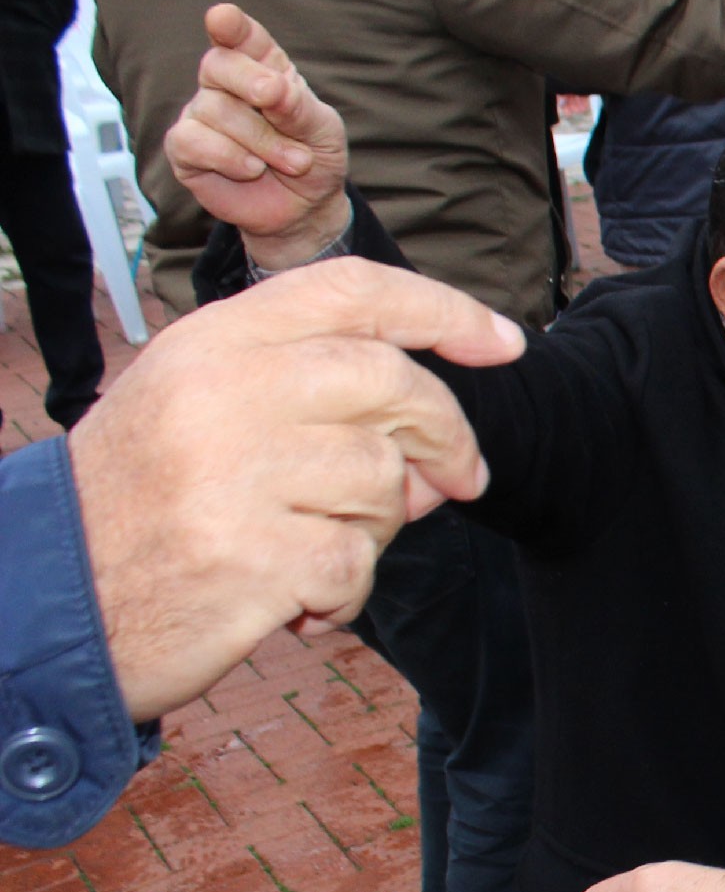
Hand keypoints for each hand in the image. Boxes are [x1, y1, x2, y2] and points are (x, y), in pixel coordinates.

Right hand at [67, 259, 523, 719]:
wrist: (53, 599)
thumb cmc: (143, 504)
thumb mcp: (202, 412)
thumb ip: (314, 400)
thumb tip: (441, 445)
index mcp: (212, 343)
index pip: (353, 291)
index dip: (444, 311)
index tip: (505, 342)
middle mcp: (223, 392)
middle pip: (394, 383)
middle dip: (448, 436)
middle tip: (458, 480)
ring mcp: (234, 472)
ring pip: (383, 479)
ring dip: (375, 528)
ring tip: (313, 548)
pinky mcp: (250, 555)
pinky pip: (356, 563)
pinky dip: (343, 592)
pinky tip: (297, 600)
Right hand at [163, 4, 349, 262]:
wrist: (303, 208)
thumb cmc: (314, 158)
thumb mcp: (322, 131)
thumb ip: (299, 108)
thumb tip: (273, 89)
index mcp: (262, 67)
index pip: (242, 38)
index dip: (232, 27)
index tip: (222, 18)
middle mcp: (225, 84)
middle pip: (219, 64)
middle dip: (251, 83)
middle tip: (277, 100)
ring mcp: (201, 114)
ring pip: (214, 110)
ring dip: (261, 140)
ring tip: (291, 161)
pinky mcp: (184, 149)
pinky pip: (191, 141)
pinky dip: (228, 157)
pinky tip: (251, 170)